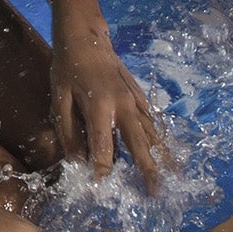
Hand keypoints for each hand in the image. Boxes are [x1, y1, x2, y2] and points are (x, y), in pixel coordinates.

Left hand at [49, 40, 168, 191]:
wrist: (86, 38)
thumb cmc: (68, 69)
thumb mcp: (59, 100)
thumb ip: (69, 133)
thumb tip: (78, 162)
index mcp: (99, 106)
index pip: (103, 147)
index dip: (101, 169)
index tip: (101, 187)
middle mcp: (123, 105)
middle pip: (139, 143)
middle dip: (148, 169)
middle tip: (155, 193)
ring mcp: (135, 100)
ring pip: (152, 133)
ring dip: (162, 156)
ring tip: (173, 177)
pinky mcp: (140, 96)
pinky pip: (152, 122)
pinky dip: (160, 139)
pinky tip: (167, 153)